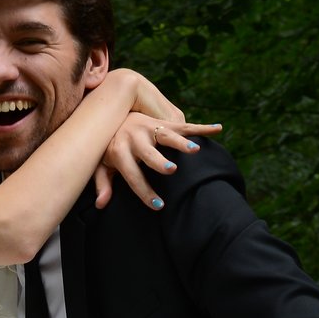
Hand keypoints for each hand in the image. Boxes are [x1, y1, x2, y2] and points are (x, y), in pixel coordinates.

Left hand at [93, 115, 219, 209]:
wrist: (112, 112)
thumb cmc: (109, 146)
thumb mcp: (101, 165)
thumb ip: (103, 183)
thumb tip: (101, 205)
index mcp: (119, 150)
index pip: (132, 175)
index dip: (144, 191)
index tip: (157, 205)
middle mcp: (135, 137)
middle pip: (149, 152)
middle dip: (159, 161)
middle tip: (170, 169)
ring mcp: (150, 127)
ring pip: (167, 135)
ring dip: (181, 142)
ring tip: (195, 149)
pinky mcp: (162, 122)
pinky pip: (184, 125)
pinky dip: (201, 127)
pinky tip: (217, 129)